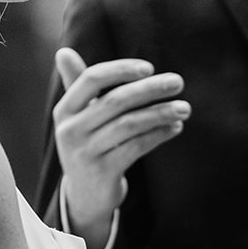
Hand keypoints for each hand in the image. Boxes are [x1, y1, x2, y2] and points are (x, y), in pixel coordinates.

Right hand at [52, 49, 188, 248]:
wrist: (85, 196)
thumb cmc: (87, 146)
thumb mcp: (78, 117)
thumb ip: (76, 85)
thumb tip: (63, 52)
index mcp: (64, 110)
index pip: (91, 79)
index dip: (121, 70)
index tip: (149, 68)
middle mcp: (71, 130)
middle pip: (115, 101)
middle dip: (149, 89)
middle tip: (177, 82)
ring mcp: (86, 153)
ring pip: (129, 125)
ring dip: (160, 113)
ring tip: (184, 108)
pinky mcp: (104, 172)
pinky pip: (136, 147)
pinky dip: (158, 135)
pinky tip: (175, 128)